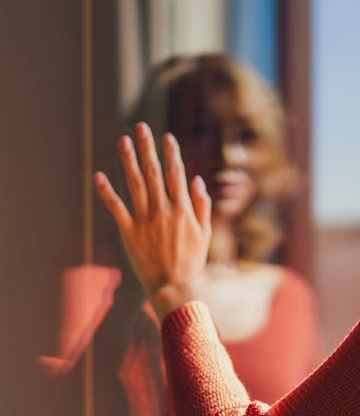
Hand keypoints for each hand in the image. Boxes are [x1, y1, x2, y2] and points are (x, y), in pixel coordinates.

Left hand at [94, 122, 211, 319]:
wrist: (174, 287)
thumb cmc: (192, 262)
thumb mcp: (205, 234)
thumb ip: (202, 206)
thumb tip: (197, 181)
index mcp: (183, 210)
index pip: (177, 175)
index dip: (172, 154)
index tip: (167, 137)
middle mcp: (163, 211)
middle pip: (154, 173)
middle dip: (147, 148)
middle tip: (141, 128)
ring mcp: (145, 220)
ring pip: (135, 184)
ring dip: (128, 160)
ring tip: (122, 141)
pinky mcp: (129, 232)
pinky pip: (116, 208)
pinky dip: (106, 191)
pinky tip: (98, 175)